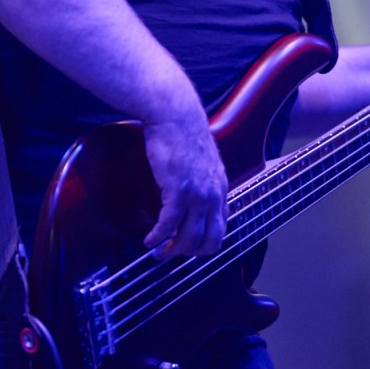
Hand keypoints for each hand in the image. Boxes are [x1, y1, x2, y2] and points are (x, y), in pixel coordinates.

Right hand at [141, 103, 228, 259]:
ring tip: (157, 252)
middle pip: (209, 240)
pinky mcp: (178, 190)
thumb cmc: (183, 132)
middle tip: (172, 254)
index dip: (205, 243)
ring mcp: (197, 194)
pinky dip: (158, 237)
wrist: (175, 114)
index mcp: (220, 187)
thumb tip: (192, 193)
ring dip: (172, 251)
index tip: (188, 246)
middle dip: (190, 253)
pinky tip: (149, 240)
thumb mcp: (202, 160)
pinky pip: (169, 225)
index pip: (221, 228)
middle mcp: (213, 194)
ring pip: (190, 238)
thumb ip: (202, 179)